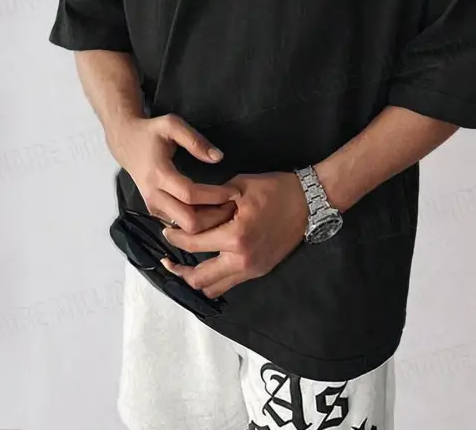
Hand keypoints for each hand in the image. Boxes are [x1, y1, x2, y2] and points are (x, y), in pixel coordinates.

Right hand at [110, 113, 238, 232]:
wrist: (126, 143)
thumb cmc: (151, 132)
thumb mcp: (172, 125)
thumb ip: (195, 140)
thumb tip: (217, 157)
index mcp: (159, 174)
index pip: (190, 194)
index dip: (215, 196)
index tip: (235, 190)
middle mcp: (154, 196)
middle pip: (188, 221)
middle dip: (214, 217)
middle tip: (233, 205)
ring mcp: (153, 206)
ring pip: (185, 228)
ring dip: (208, 223)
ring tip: (226, 208)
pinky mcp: (155, 211)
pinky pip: (179, 225)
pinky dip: (198, 222)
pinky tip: (212, 210)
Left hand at [160, 171, 309, 299]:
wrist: (310, 202)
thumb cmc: (274, 189)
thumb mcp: (239, 187)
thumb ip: (212, 202)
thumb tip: (188, 212)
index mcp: (236, 237)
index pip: (195, 245)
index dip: (175, 239)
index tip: (166, 231)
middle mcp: (243, 260)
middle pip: (200, 279)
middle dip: (179, 270)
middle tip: (168, 259)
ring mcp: (252, 269)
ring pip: (214, 288)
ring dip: (196, 279)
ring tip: (184, 266)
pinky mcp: (259, 271)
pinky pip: (230, 284)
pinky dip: (215, 279)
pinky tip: (208, 264)